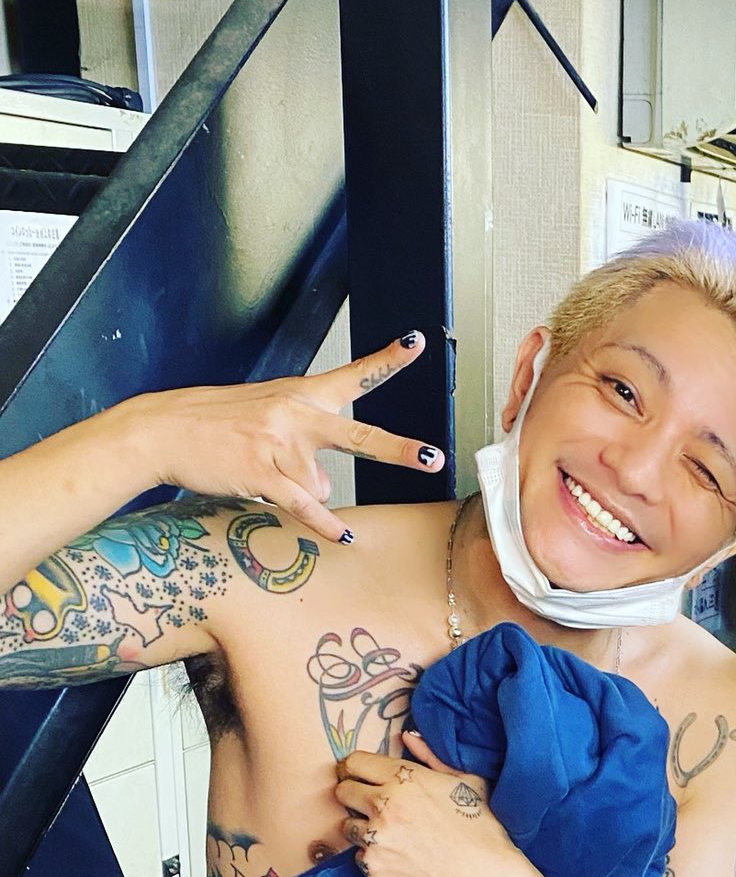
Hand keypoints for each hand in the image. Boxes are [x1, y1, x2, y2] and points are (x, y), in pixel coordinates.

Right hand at [131, 335, 444, 544]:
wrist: (162, 430)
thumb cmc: (215, 426)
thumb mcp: (266, 419)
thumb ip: (305, 448)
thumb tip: (325, 488)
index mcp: (299, 393)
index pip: (352, 374)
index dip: (386, 359)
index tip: (415, 342)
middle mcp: (295, 413)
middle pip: (360, 434)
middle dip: (398, 450)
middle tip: (432, 457)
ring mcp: (279, 442)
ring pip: (320, 484)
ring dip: (297, 490)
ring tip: (259, 471)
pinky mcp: (263, 471)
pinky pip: (305, 505)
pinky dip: (323, 523)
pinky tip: (341, 535)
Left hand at [335, 731, 509, 876]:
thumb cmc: (482, 829)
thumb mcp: (468, 782)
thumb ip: (432, 757)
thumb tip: (407, 736)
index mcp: (406, 778)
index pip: (354, 762)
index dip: (356, 770)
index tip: (361, 779)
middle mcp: (385, 804)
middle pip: (343, 791)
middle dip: (354, 797)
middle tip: (374, 808)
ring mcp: (376, 837)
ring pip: (347, 826)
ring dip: (362, 829)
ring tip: (389, 837)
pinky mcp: (374, 867)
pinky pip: (359, 857)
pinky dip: (374, 858)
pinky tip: (399, 859)